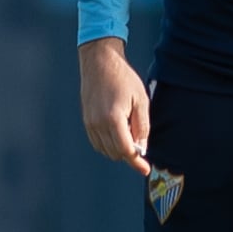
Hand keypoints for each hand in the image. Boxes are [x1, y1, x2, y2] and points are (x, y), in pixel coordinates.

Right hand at [78, 37, 152, 176]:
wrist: (100, 62)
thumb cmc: (123, 78)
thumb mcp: (141, 100)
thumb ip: (142, 126)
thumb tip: (142, 147)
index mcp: (113, 118)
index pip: (125, 150)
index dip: (136, 162)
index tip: (145, 169)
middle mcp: (98, 123)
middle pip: (115, 152)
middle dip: (130, 152)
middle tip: (140, 139)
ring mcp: (90, 123)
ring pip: (106, 150)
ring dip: (119, 148)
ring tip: (128, 129)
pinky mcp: (86, 121)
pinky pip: (97, 142)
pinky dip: (109, 144)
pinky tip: (118, 131)